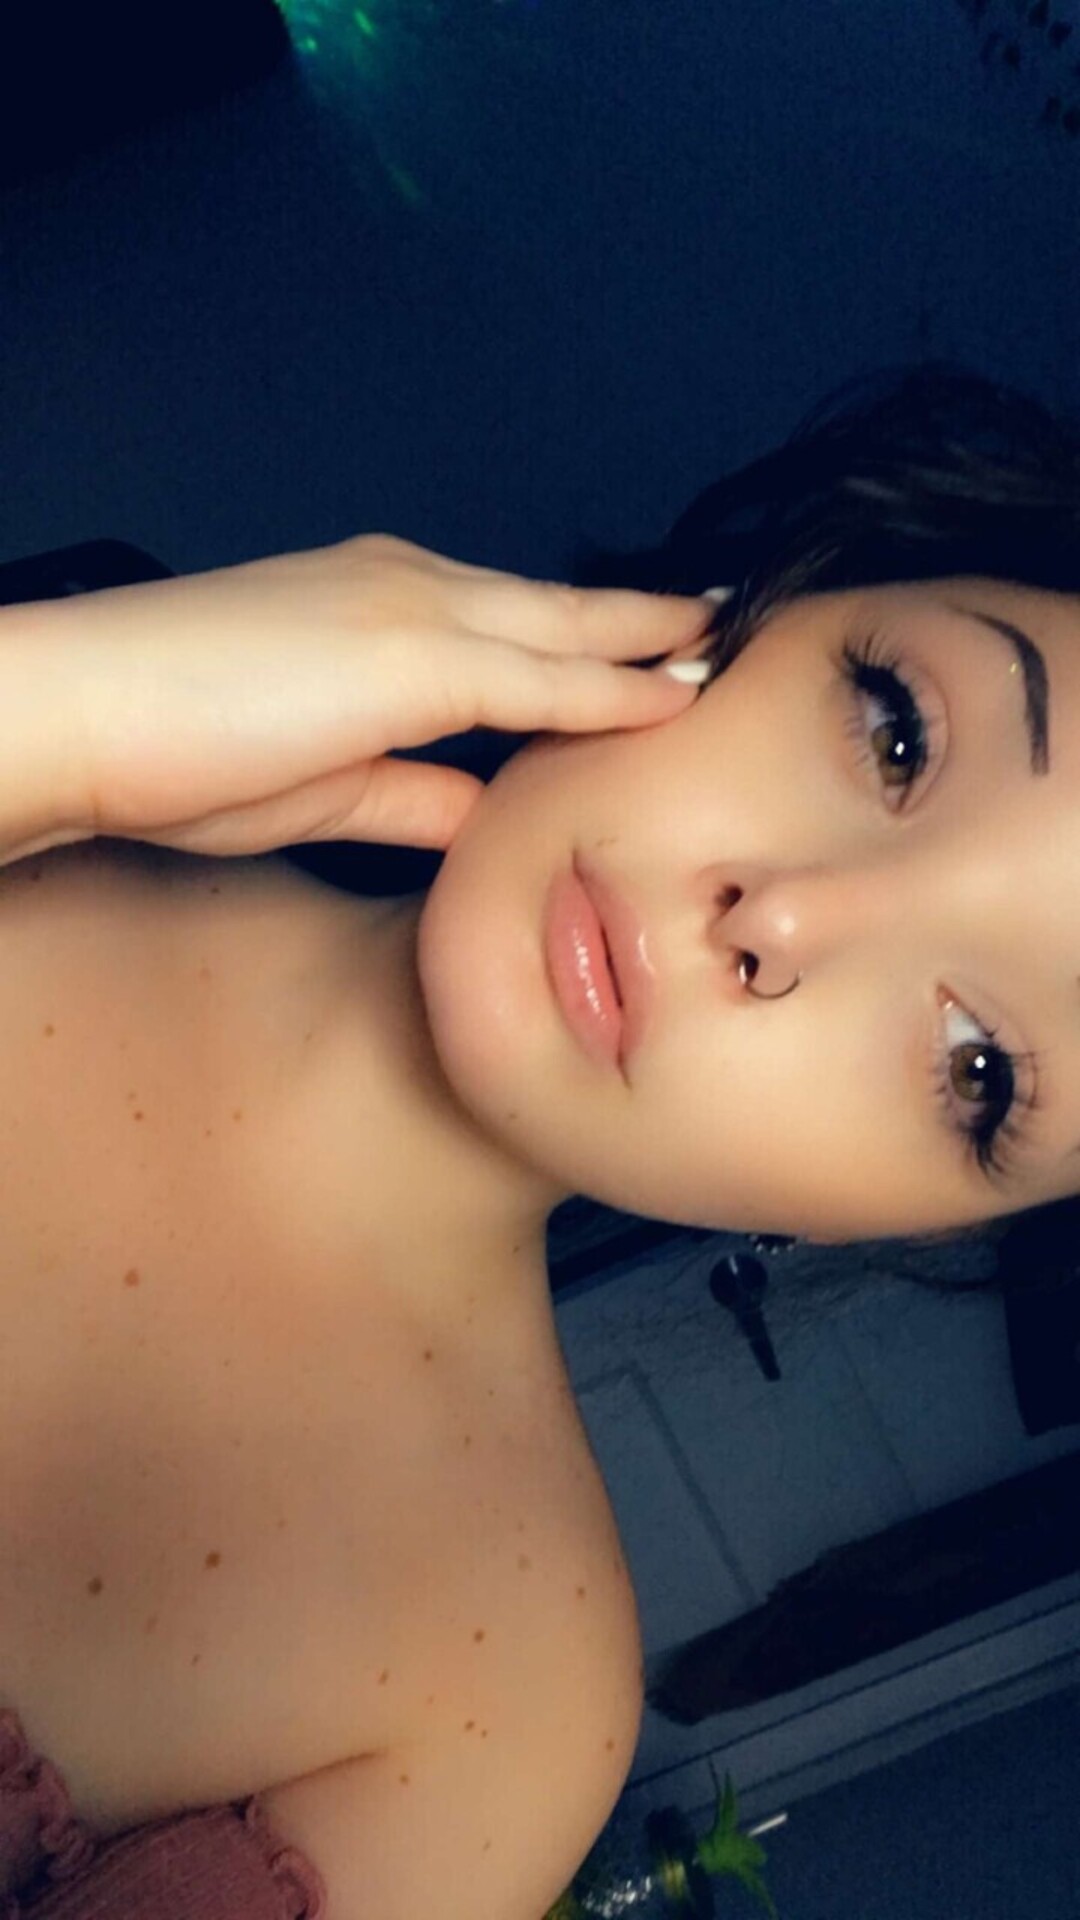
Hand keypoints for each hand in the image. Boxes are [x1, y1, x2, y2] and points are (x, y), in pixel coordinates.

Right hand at [52, 533, 712, 856]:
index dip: (590, 642)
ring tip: (729, 653)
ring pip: (563, 628)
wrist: (84, 713)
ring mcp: (410, 610)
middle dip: (646, 622)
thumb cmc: (175, 747)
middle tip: (726, 624)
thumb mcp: (320, 785)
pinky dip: (614, 685)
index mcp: (379, 607)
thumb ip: (414, 793)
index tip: (654, 652)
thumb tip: (483, 814)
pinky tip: (675, 697)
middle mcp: (405, 587)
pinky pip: (539, 673)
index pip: (513, 622)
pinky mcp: (407, 651)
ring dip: (649, 645)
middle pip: (556, 608)